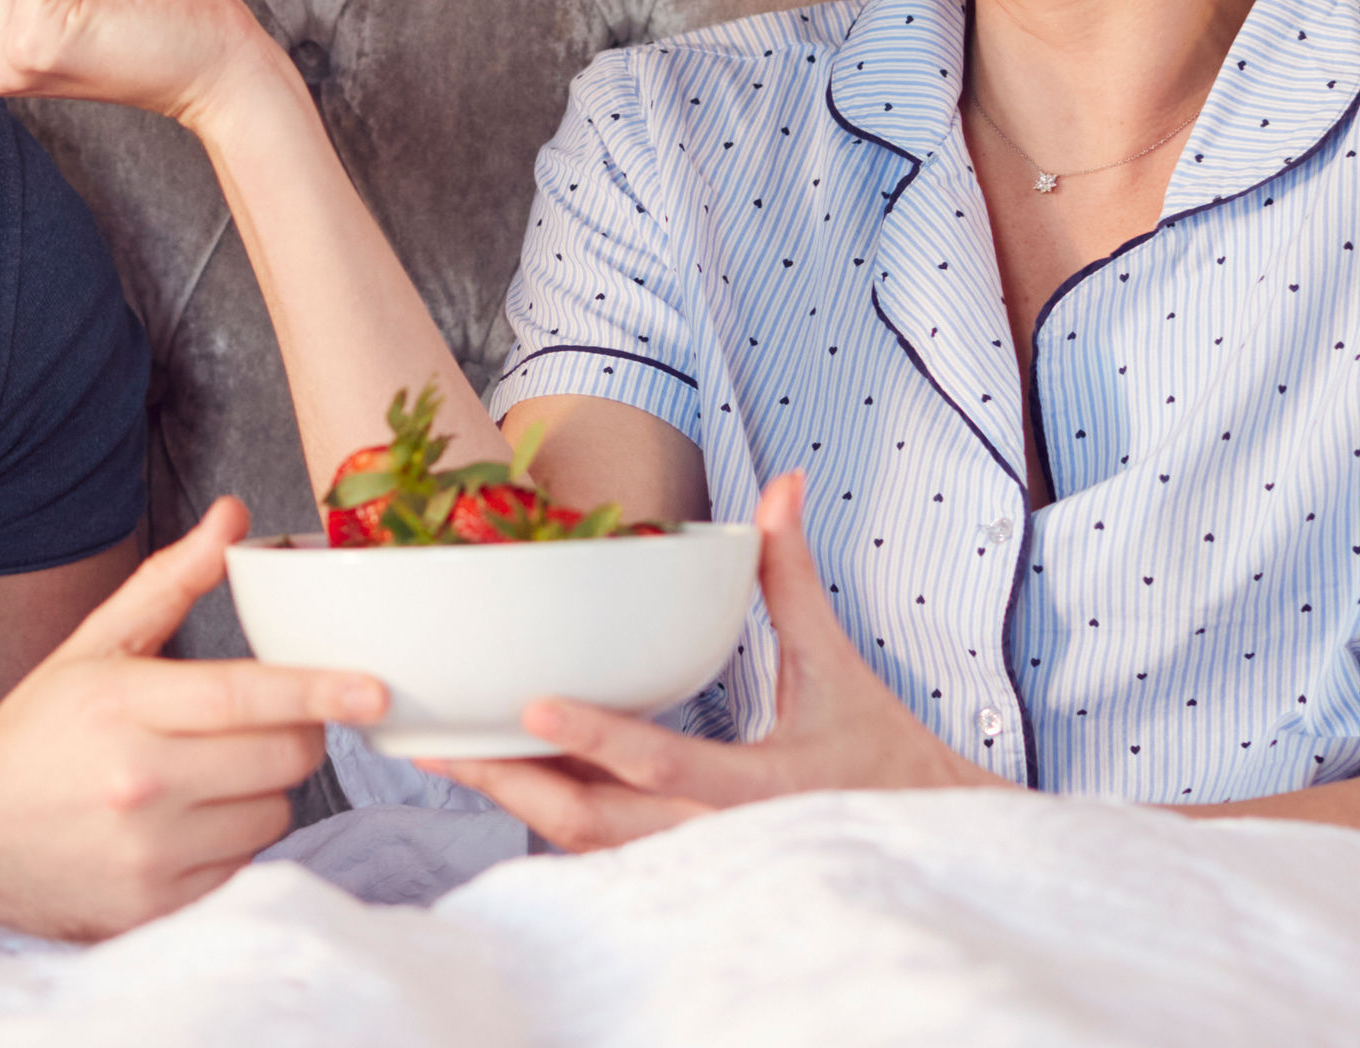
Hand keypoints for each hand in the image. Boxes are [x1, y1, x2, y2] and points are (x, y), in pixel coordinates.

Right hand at [0, 497, 387, 938]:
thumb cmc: (38, 732)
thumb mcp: (94, 645)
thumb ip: (170, 582)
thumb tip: (234, 518)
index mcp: (123, 706)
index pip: (245, 695)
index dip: (318, 690)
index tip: (374, 691)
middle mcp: (138, 783)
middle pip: (281, 759)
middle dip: (294, 735)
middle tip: (263, 725)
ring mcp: (147, 854)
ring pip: (273, 816)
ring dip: (262, 793)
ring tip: (209, 778)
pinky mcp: (152, 908)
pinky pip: (243, 869)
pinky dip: (232, 845)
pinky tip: (188, 826)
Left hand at [427, 471, 999, 849]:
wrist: (919, 843)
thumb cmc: (881, 756)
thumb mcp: (836, 668)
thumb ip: (793, 579)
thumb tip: (782, 488)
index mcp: (761, 789)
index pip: (663, 763)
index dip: (596, 737)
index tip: (531, 704)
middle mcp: (716, 839)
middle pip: (594, 823)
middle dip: (512, 784)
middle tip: (441, 746)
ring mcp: (691, 866)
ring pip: (584, 845)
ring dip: (515, 800)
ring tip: (445, 758)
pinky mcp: (676, 871)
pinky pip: (597, 850)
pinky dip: (546, 814)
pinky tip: (500, 778)